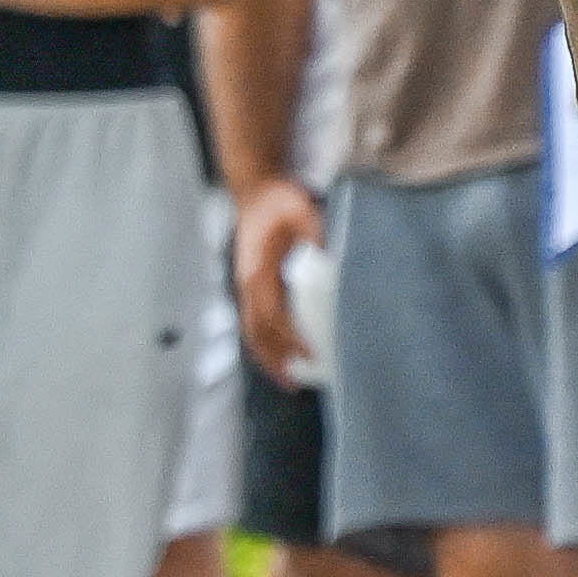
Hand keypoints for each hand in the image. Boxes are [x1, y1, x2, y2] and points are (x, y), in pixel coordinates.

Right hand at [230, 176, 326, 384]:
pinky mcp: (250, 288)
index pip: (272, 314)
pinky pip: (254, 323)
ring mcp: (245, 288)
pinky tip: (283, 358)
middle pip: (256, 332)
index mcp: (259, 270)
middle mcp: (247, 284)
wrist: (257, 191)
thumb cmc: (280, 202)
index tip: (309, 356)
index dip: (289, 339)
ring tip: (290, 382)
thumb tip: (332, 264)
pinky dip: (266, 345)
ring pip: (252, 332)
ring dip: (268, 359)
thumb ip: (316, 236)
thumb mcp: (303, 212)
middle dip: (276, 361)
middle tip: (298, 385)